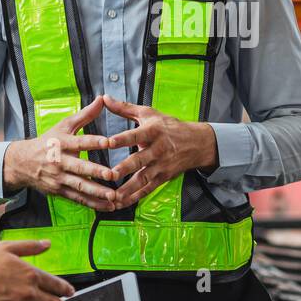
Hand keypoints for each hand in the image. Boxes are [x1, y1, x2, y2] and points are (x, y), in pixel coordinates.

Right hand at [3, 98, 118, 210]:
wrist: (22, 163)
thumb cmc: (48, 141)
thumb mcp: (64, 126)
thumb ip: (85, 114)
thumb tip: (102, 99)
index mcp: (62, 143)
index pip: (80, 142)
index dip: (94, 142)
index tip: (109, 142)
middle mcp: (60, 162)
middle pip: (80, 168)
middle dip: (96, 172)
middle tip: (113, 175)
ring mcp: (59, 179)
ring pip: (80, 187)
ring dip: (97, 193)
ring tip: (113, 197)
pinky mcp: (59, 192)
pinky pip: (78, 199)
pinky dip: (93, 204)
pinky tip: (108, 207)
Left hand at [103, 95, 218, 208]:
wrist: (197, 143)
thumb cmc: (169, 126)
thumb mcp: (149, 113)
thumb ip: (124, 108)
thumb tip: (104, 98)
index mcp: (153, 131)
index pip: (135, 135)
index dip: (122, 139)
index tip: (108, 142)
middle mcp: (157, 149)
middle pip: (139, 160)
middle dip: (125, 168)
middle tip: (110, 174)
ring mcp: (160, 166)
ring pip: (143, 178)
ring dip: (128, 188)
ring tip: (113, 196)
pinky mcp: (162, 178)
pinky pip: (147, 189)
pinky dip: (134, 197)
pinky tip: (121, 203)